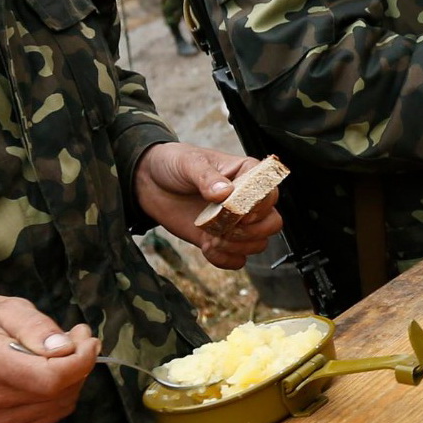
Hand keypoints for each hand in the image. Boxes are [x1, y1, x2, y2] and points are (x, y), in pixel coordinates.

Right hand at [0, 294, 99, 422]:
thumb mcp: (5, 308)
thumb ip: (36, 326)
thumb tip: (65, 348)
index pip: (50, 378)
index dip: (81, 361)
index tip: (86, 338)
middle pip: (59, 393)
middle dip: (80, 364)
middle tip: (78, 337)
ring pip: (59, 407)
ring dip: (72, 380)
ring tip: (62, 352)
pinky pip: (48, 417)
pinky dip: (58, 396)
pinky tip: (49, 373)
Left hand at [132, 142, 283, 267]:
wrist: (149, 183)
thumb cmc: (173, 164)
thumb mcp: (188, 163)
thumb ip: (206, 177)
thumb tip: (225, 192)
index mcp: (246, 174)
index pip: (270, 192)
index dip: (260, 205)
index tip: (240, 210)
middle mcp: (247, 200)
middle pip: (272, 222)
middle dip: (253, 231)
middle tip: (229, 226)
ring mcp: (235, 222)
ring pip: (259, 243)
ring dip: (239, 246)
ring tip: (214, 237)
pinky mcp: (221, 239)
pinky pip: (238, 259)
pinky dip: (225, 259)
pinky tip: (207, 246)